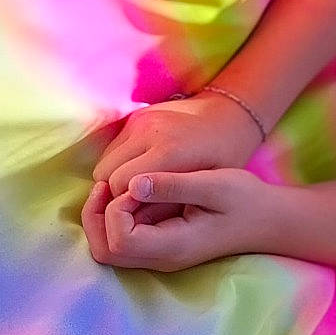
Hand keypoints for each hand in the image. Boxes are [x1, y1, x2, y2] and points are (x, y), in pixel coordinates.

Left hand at [83, 168, 272, 271]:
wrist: (270, 220)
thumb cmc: (246, 199)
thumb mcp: (214, 184)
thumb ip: (172, 185)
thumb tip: (132, 184)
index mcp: (173, 247)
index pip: (119, 240)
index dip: (115, 209)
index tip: (136, 184)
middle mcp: (162, 259)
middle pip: (104, 252)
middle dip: (96, 216)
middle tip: (110, 185)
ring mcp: (160, 256)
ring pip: (109, 248)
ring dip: (104, 216)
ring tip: (121, 187)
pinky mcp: (162, 247)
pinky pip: (124, 239)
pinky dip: (117, 217)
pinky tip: (135, 193)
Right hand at [91, 92, 264, 198]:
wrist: (229, 115)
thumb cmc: (224, 157)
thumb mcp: (208, 185)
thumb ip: (171, 200)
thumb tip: (135, 219)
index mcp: (169, 150)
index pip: (121, 184)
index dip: (125, 204)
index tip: (138, 214)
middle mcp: (149, 131)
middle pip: (107, 173)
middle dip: (115, 193)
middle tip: (135, 207)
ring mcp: (140, 120)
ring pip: (105, 160)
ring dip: (114, 178)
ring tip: (138, 192)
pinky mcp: (136, 116)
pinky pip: (112, 148)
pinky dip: (119, 164)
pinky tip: (140, 174)